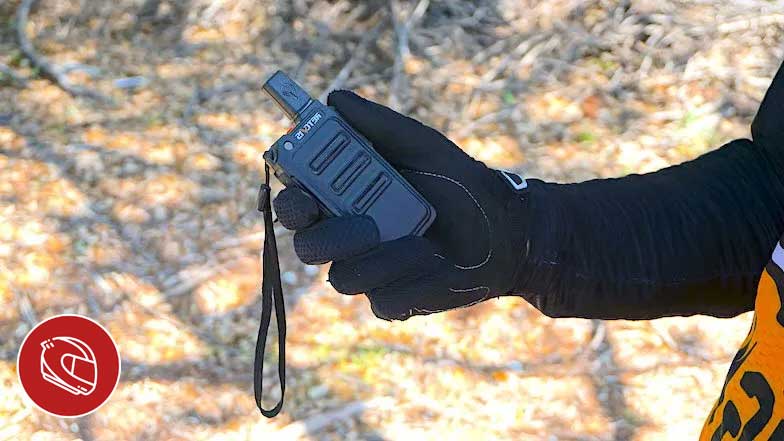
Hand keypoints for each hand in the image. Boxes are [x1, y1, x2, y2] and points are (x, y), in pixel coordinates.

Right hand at [273, 90, 528, 319]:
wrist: (504, 227)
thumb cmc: (458, 181)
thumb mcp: (421, 145)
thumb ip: (378, 125)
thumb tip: (334, 99)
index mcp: (342, 199)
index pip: (296, 205)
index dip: (290, 204)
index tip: (306, 199)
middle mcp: (347, 236)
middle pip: (307, 246)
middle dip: (329, 238)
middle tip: (366, 225)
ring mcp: (368, 271)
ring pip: (342, 278)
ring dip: (382, 259)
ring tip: (424, 243)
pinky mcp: (393, 300)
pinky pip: (382, 300)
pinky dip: (410, 279)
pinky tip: (437, 263)